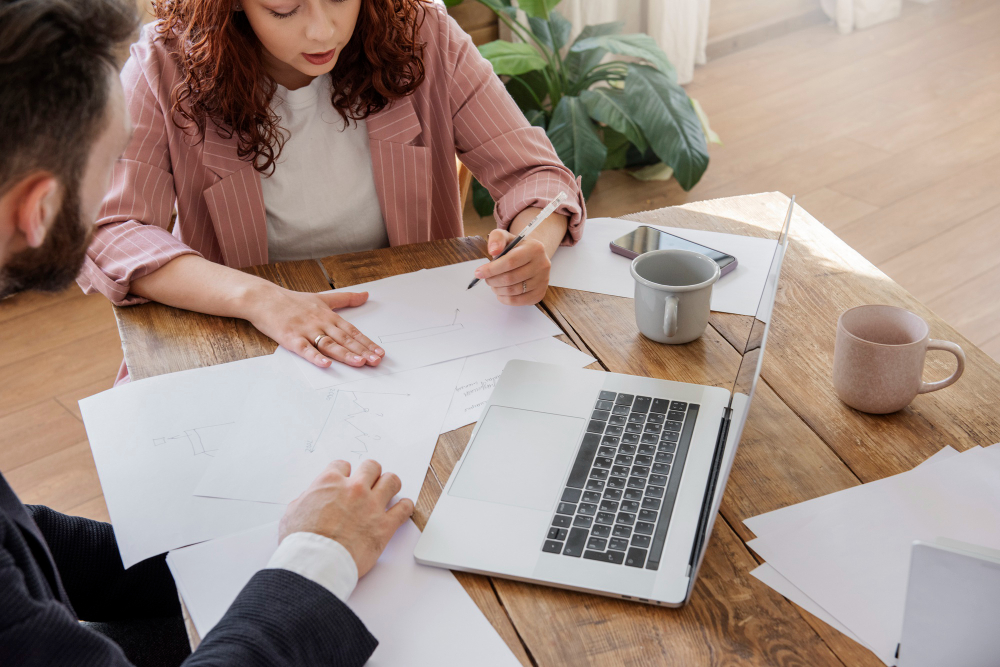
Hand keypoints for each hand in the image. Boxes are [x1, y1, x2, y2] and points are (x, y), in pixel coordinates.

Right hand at [246, 284, 384, 368]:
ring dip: (345, 354)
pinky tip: (326, 364)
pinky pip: (305, 349)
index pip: (352, 331)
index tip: (380, 352)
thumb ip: (345, 299)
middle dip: (362, 350)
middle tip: (376, 361)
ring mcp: (306, 330)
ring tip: (360, 362)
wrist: (263, 298)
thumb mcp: (322, 297)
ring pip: (329, 344)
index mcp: (328, 315)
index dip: (367, 342)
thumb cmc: (293, 300)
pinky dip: (315, 357)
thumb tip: (366, 294)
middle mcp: (320, 323)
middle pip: (344, 339)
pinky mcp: (290, 338)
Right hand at [279, 459, 413, 577]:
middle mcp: (354, 489)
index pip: (342, 465)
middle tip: (369, 483)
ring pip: (391, 480)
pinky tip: (401, 509)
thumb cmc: (302, 541)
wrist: (316, 562)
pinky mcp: (385, 525)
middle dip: (370, 473)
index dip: (343, 473)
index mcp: (330, 482)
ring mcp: (372, 505)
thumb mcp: (292, 513)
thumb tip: (311, 498)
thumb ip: (306, 499)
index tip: (345, 480)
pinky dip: (405, 507)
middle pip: (371, 467)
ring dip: (390, 484)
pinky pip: (404, 508)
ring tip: (388, 491)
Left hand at [475, 229, 550, 305]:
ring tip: (493, 284)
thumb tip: (493, 251)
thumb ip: (497, 239)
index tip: (479, 272)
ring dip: (497, 289)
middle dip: (492, 280)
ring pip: (513, 291)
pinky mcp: (540, 293)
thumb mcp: (506, 237)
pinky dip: (505, 299)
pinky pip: (518, 301)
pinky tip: (500, 292)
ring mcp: (542, 281)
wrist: (533, 257)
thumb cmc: (516, 248)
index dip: (492, 269)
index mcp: (535, 248)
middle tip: (486, 279)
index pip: (510, 261)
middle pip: (510, 278)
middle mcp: (542, 265)